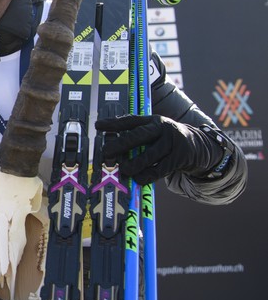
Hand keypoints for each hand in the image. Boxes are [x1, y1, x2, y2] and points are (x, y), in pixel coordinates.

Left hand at [95, 114, 222, 184]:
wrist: (201, 146)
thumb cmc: (168, 141)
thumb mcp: (156, 133)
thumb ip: (138, 136)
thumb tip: (112, 149)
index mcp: (153, 120)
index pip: (131, 120)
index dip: (114, 123)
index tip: (98, 126)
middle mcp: (163, 128)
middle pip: (138, 136)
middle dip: (120, 144)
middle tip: (106, 153)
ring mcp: (172, 143)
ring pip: (149, 155)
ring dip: (133, 164)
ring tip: (123, 170)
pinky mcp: (180, 158)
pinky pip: (160, 169)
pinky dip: (147, 175)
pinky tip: (138, 179)